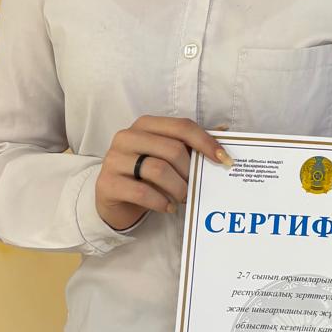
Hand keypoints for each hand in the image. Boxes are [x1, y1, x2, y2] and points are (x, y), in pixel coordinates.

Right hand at [94, 116, 232, 230]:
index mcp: (145, 125)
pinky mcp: (107, 183)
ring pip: (158, 170)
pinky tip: (169, 207)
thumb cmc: (146, 174)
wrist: (114, 197)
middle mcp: (127, 136)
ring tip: (184, 198)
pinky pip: (141, 192)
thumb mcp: (167, 156)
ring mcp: (114, 159)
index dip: (206, 142)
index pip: (182, 127)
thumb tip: (224, 130)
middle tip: (196, 187)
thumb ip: (191, 143)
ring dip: (178, 188)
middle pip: (172, 149)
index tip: (224, 160)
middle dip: (190, 171)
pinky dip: (161, 202)